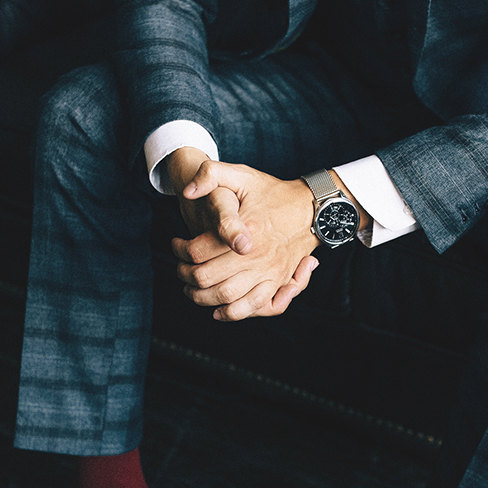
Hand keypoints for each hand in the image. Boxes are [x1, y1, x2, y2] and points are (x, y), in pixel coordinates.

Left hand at [173, 159, 321, 320]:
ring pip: (226, 296)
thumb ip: (211, 174)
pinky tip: (219, 311)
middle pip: (207, 277)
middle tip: (180, 268)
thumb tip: (189, 191)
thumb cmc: (273, 193)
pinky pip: (255, 307)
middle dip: (185, 274)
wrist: (311, 209)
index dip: (179, 250)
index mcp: (244, 230)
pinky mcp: (278, 282)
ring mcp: (268, 272)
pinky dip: (234, 313)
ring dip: (202, 297)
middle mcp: (256, 255)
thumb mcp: (242, 174)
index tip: (176, 245)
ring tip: (192, 289)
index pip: (198, 250)